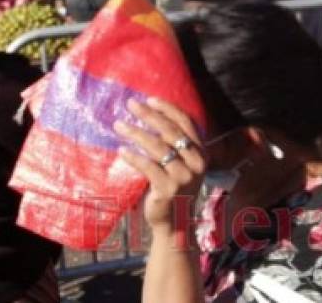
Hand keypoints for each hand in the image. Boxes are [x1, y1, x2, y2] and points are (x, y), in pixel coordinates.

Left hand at [115, 97, 205, 234]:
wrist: (174, 223)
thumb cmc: (173, 187)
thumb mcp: (182, 164)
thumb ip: (174, 143)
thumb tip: (149, 113)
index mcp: (202, 152)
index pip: (186, 122)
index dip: (168, 108)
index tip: (149, 99)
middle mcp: (197, 163)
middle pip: (170, 131)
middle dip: (149, 115)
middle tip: (131, 104)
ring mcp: (184, 176)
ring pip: (157, 147)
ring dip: (135, 133)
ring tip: (119, 125)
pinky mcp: (169, 189)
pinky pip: (148, 166)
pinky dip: (133, 157)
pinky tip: (121, 150)